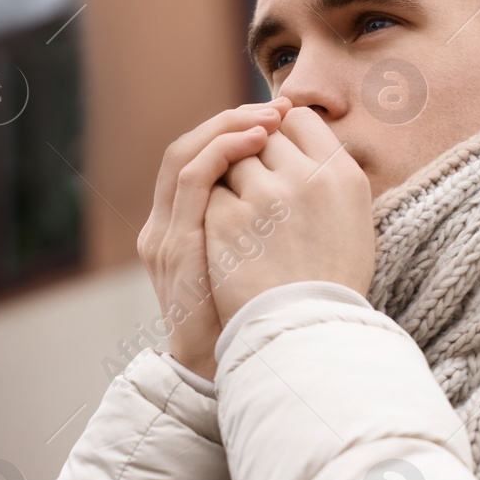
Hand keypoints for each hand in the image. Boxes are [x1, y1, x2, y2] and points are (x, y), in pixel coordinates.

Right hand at [138, 97, 292, 380]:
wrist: (235, 372)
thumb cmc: (260, 326)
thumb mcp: (262, 269)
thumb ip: (269, 230)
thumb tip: (313, 193)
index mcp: (186, 229)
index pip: (204, 160)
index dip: (238, 131)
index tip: (281, 117)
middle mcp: (167, 226)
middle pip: (189, 147)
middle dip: (234, 120)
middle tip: (277, 107)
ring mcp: (167, 235)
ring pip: (186, 153)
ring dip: (228, 126)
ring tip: (269, 117)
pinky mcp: (175, 244)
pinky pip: (192, 178)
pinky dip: (223, 149)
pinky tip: (257, 141)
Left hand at [205, 106, 373, 326]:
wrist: (302, 333)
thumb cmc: (330, 279)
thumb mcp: (350, 220)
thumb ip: (327, 174)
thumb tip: (296, 133)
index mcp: (342, 175)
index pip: (300, 120)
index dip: (284, 132)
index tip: (279, 152)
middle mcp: (305, 178)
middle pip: (262, 134)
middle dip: (254, 153)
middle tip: (259, 187)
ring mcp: (262, 197)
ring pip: (231, 158)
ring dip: (231, 177)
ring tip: (244, 214)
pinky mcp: (225, 220)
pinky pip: (208, 190)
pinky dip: (213, 206)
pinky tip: (226, 233)